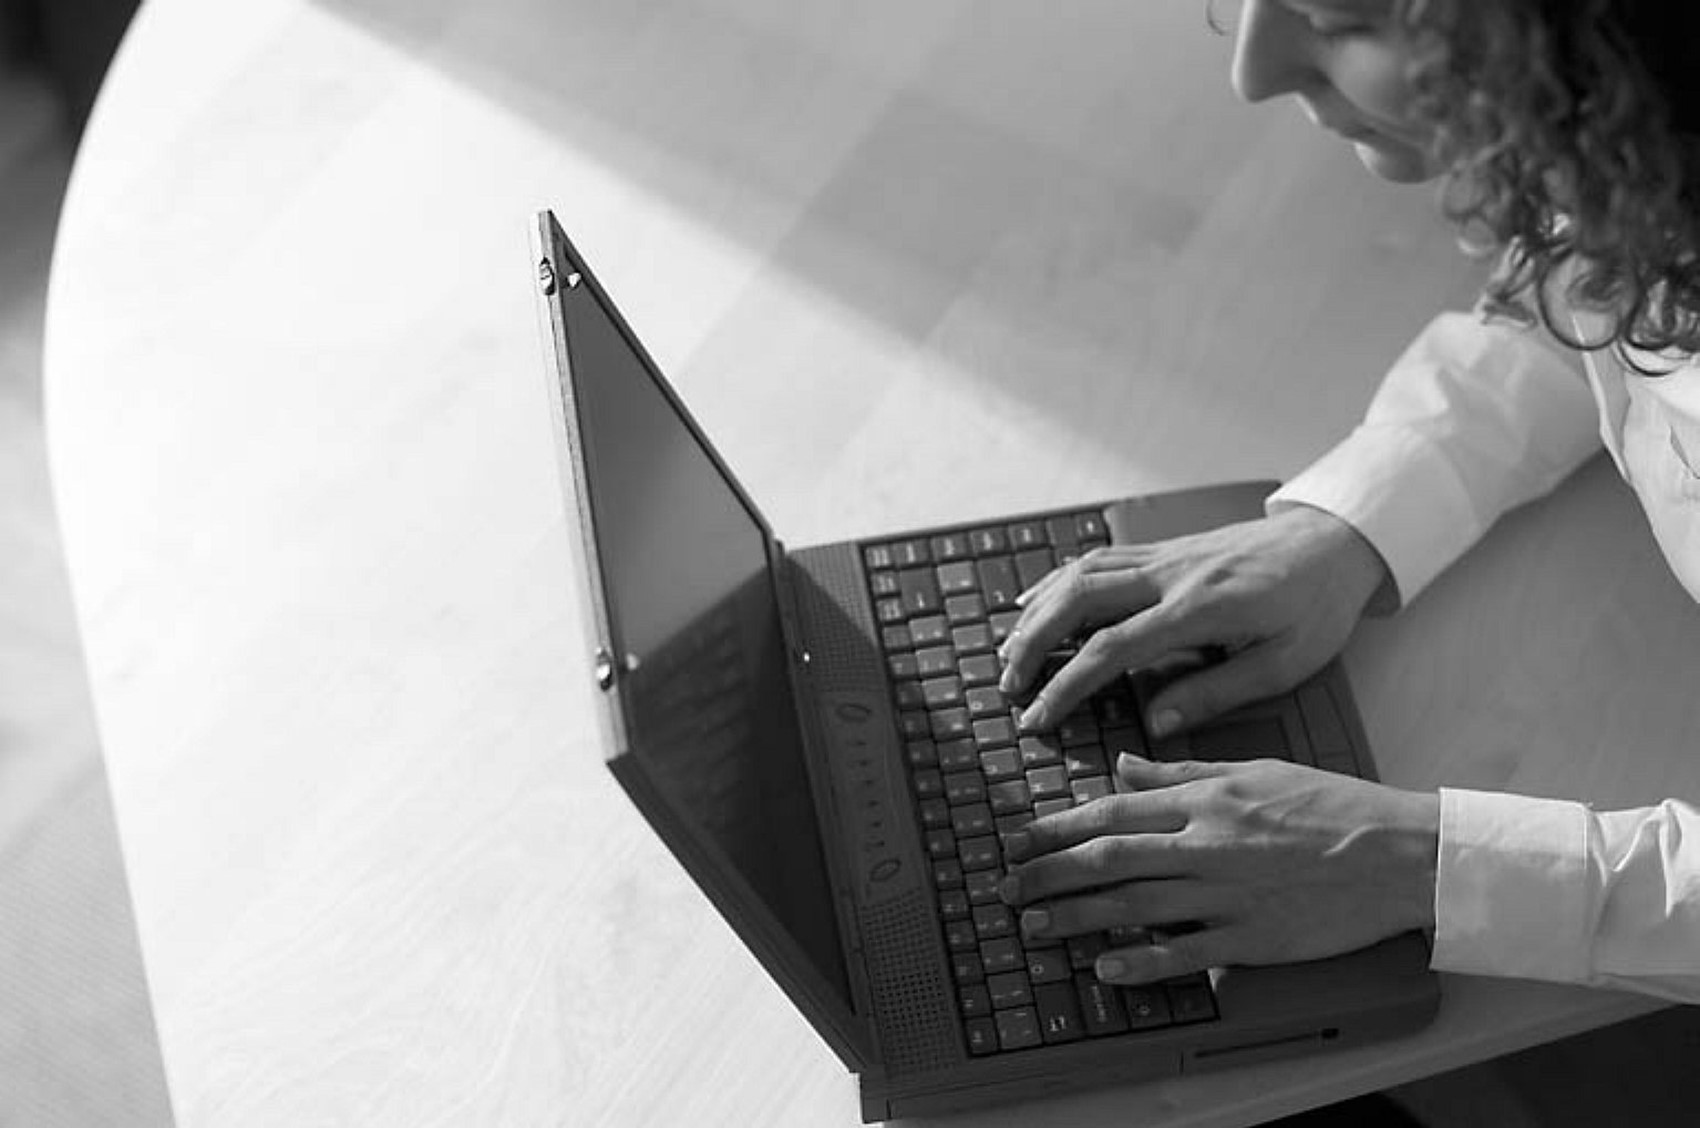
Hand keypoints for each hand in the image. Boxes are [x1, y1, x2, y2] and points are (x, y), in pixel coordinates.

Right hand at [998, 505, 1388, 736]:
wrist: (1335, 542)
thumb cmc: (1317, 607)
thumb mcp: (1284, 663)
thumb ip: (1217, 692)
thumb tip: (1156, 720)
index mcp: (1199, 609)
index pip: (1111, 649)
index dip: (1065, 686)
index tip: (1039, 718)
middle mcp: (1170, 575)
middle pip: (1077, 601)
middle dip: (1032, 644)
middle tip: (1008, 686)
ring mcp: (1162, 556)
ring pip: (1078, 575)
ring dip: (1036, 613)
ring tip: (1009, 652)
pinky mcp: (1162, 549)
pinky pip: (1096, 559)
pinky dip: (1056, 580)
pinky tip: (1034, 600)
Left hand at [999, 753, 1437, 983]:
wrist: (1399, 852)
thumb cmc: (1332, 807)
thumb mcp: (1253, 769)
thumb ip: (1181, 774)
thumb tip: (1121, 766)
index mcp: (1207, 800)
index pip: (1113, 811)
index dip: (1057, 827)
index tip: (1019, 838)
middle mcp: (1207, 844)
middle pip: (1109, 857)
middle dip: (1049, 872)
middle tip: (1007, 887)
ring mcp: (1228, 894)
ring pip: (1134, 904)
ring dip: (1076, 916)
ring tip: (1034, 925)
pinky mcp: (1253, 938)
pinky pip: (1185, 952)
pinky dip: (1141, 960)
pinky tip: (1104, 966)